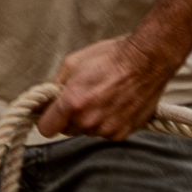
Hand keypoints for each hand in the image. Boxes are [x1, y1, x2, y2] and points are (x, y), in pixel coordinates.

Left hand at [37, 33, 176, 139]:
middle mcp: (89, 120)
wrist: (146, 61)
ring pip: (87, 131)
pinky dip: (107, 122)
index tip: (51, 113)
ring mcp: (107, 129)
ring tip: (103, 98)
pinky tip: (115, 105)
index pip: (46, 128)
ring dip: (90, 120)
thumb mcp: (73, 63)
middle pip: (67, 130)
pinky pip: (106, 133)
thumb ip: (55, 86)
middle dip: (70, 117)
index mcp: (73, 102)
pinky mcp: (122, 133)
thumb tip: (45, 101)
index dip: (47, 119)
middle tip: (82, 98)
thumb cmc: (112, 57)